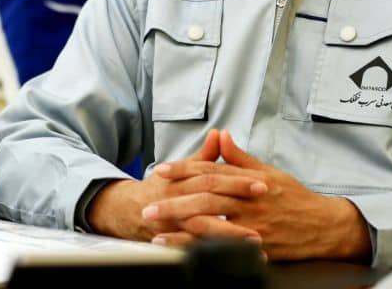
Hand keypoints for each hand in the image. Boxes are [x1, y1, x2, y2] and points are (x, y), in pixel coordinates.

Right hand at [86, 129, 266, 243]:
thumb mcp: (181, 168)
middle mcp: (176, 199)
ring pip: (201, 227)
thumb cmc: (162, 187)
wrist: (128, 211)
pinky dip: (215, 253)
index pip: (211, 176)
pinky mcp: (172, 241)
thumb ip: (204, 155)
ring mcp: (173, 223)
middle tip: (263, 204)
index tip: (263, 183)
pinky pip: (195, 249)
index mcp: (181, 179)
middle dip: (236, 200)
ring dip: (230, 234)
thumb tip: (220, 133)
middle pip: (207, 198)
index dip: (236, 180)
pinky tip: (236, 258)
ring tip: (255, 239)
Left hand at [145, 130, 371, 260]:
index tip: (161, 170)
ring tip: (156, 230)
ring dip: (181, 229)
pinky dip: (201, 250)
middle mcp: (250, 201)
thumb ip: (241, 157)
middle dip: (174, 201)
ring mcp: (252, 226)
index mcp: (251, 180)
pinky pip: (224, 250)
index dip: (185, 169)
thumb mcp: (270, 172)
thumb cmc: (296, 198)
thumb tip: (222, 135)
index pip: (212, 171)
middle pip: (206, 198)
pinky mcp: (256, 248)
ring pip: (212, 224)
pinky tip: (182, 252)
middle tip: (149, 205)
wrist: (325, 227)